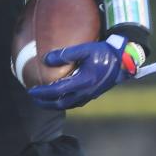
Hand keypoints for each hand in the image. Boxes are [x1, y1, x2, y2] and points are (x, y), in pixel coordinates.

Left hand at [27, 34, 155, 110]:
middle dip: (44, 103)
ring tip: (43, 100)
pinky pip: (74, 103)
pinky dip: (63, 102)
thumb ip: (65, 54)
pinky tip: (58, 97)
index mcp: (82, 82)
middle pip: (59, 104)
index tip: (31, 90)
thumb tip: (45, 59)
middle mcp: (85, 92)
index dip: (42, 92)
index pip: (56, 91)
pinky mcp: (92, 96)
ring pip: (66, 106)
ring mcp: (89, 96)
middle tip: (34, 98)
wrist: (124, 61)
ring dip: (53, 104)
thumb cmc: (105, 52)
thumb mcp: (85, 49)